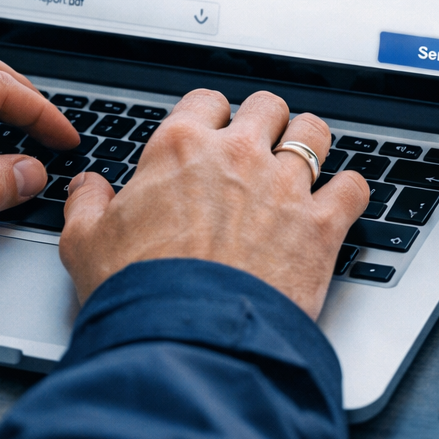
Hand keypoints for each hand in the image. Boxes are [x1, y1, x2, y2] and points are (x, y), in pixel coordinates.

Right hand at [58, 89, 368, 318]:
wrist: (187, 338)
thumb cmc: (137, 291)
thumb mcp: (85, 243)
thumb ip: (86, 204)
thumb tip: (88, 186)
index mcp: (180, 148)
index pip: (206, 100)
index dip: (211, 117)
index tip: (212, 134)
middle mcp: (237, 155)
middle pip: (267, 106)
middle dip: (266, 123)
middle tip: (260, 147)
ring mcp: (284, 185)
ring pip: (314, 133)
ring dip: (310, 143)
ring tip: (304, 162)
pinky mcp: (321, 224)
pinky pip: (353, 186)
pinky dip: (349, 191)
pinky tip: (339, 201)